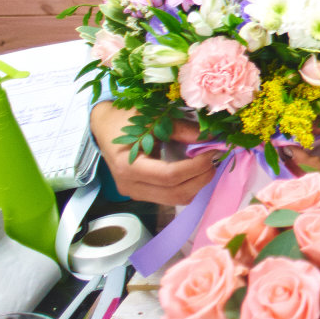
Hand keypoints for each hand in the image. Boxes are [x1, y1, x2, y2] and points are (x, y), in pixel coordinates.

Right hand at [88, 101, 215, 204]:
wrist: (104, 126)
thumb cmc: (127, 119)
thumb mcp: (154, 119)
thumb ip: (182, 129)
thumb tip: (212, 137)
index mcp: (128, 166)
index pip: (170, 176)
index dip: (196, 166)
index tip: (213, 152)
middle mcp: (130, 186)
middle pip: (175, 193)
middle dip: (201, 178)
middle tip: (215, 159)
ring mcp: (135, 193)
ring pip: (175, 199)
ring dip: (196, 185)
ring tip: (207, 165)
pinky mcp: (142, 194)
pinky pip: (170, 198)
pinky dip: (188, 187)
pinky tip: (195, 171)